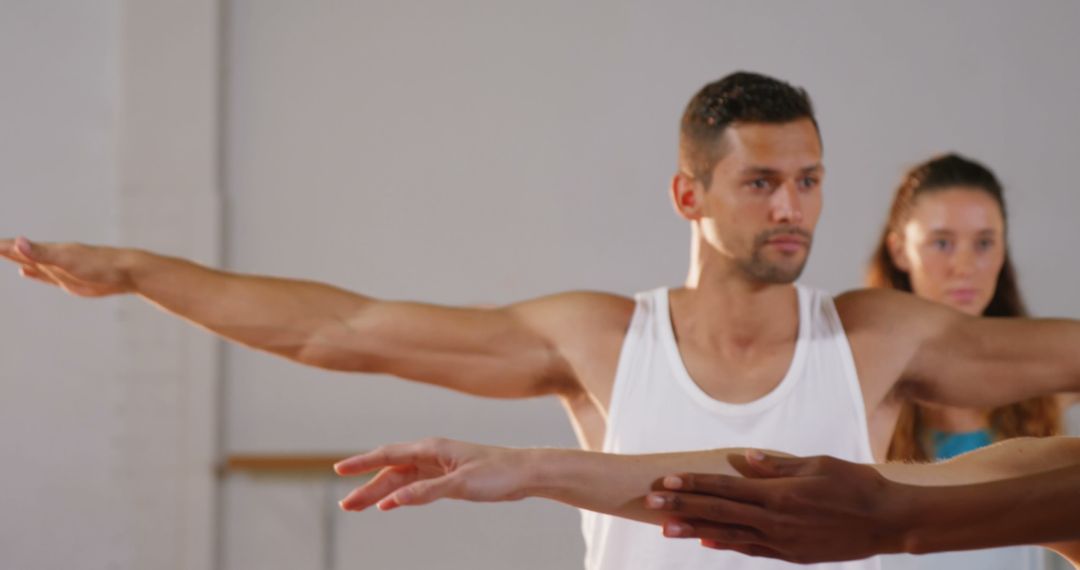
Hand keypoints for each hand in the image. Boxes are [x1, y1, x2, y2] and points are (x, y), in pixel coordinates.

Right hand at [0, 237, 135, 296]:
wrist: (126, 272)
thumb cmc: (98, 265)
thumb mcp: (67, 260)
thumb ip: (41, 254)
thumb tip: (17, 241)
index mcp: (49, 251)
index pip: (17, 247)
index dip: (0, 246)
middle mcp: (51, 258)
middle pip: (20, 251)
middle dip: (2, 248)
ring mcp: (59, 268)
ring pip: (30, 262)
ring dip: (14, 257)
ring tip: (1, 253)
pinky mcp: (67, 280)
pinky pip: (42, 275)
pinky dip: (30, 272)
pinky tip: (23, 271)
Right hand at [335, 438, 533, 511]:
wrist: (525, 473)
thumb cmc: (498, 473)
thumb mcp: (461, 484)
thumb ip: (427, 491)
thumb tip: (396, 498)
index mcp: (432, 448)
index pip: (388, 455)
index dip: (363, 463)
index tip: (339, 470)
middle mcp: (431, 454)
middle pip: (391, 470)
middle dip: (367, 486)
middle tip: (346, 505)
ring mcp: (438, 466)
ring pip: (401, 479)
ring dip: (380, 493)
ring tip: (358, 506)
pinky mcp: (447, 478)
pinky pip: (415, 485)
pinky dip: (400, 495)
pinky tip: (390, 505)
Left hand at [644, 451, 909, 563]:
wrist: (890, 522)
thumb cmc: (857, 484)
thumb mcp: (817, 464)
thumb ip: (776, 465)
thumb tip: (742, 459)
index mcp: (779, 494)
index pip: (725, 488)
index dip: (693, 485)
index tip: (665, 483)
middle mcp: (775, 520)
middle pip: (719, 512)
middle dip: (682, 508)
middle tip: (649, 505)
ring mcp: (783, 542)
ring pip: (730, 535)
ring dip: (696, 530)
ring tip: (665, 529)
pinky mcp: (793, 555)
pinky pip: (753, 549)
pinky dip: (728, 544)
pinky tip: (707, 541)